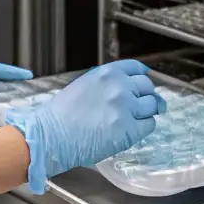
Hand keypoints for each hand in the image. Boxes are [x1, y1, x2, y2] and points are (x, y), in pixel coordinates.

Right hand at [4, 59, 165, 193]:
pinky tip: (132, 129)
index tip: (143, 81)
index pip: (135, 68)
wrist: (50, 136)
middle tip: (142, 104)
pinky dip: (143, 127)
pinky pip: (149, 125)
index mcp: (106, 73)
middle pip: (147, 86)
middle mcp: (120, 87)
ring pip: (152, 105)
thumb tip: (124, 88)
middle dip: (145, 95)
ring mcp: (126, 108)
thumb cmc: (60, 116)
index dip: (141, 75)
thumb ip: (105, 84)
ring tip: (137, 118)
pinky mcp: (129, 130)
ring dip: (147, 111)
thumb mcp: (82, 86)